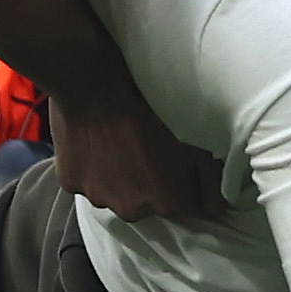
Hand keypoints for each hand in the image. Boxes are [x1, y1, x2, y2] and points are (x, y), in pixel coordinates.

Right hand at [47, 95, 224, 222]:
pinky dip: (93, 168)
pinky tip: (96, 142)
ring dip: (121, 177)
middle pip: (150, 203)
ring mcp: (98, 197)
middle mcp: (132, 209)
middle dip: (153, 183)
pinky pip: (87, 180)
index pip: (190, 209)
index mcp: (166, 201)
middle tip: (148, 149)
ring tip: (120, 143)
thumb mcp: (193, 137)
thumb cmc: (147, 104)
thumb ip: (210, 176)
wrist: (92, 82)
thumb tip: (219, 204)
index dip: (192, 187)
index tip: (186, 166)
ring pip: (116, 193)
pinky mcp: (71, 183)